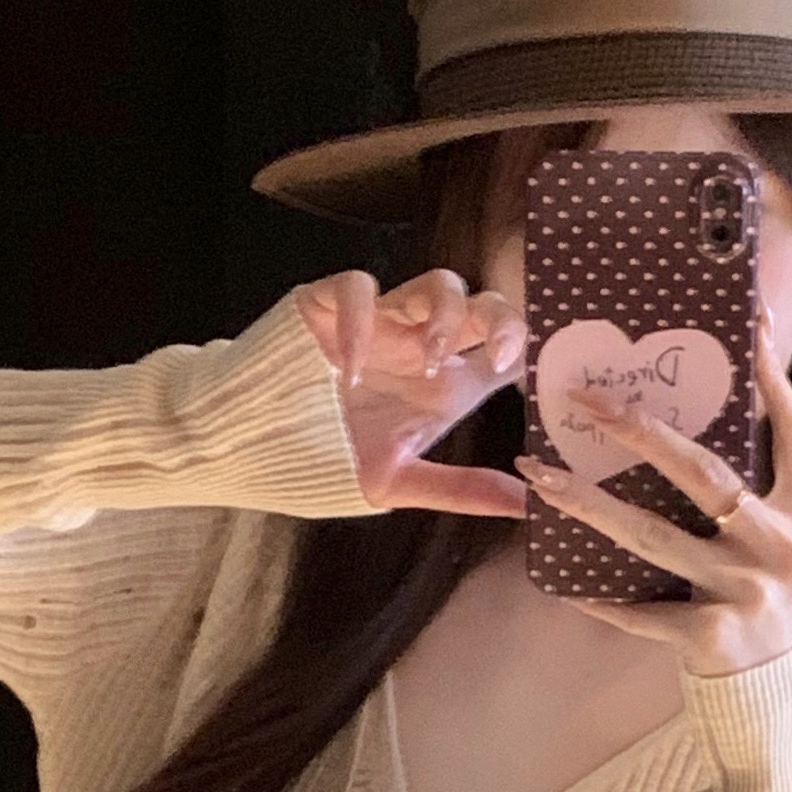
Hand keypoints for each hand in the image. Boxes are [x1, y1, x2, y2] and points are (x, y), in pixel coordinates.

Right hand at [295, 269, 530, 517]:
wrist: (241, 445)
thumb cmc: (320, 460)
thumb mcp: (396, 483)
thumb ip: (461, 489)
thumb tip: (529, 506)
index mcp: (443, 386)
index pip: (505, 355)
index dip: (533, 357)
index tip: (550, 379)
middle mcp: (419, 347)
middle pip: (484, 308)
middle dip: (504, 321)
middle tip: (502, 356)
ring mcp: (380, 321)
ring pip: (435, 285)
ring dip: (443, 316)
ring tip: (428, 363)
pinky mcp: (330, 305)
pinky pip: (357, 289)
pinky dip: (360, 322)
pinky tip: (348, 369)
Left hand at [528, 349, 791, 676]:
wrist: (781, 701)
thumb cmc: (771, 607)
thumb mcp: (785, 547)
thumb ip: (755, 495)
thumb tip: (690, 427)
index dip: (772, 376)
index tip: (747, 323)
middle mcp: (781, 547)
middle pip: (706, 473)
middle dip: (643, 432)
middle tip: (591, 403)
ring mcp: (747, 593)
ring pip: (652, 537)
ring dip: (588, 505)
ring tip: (540, 478)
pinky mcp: (712, 635)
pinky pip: (640, 608)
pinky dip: (599, 597)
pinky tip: (563, 582)